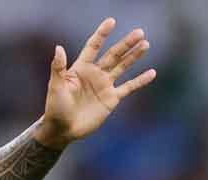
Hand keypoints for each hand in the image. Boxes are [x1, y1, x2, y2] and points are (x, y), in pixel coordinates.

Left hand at [37, 18, 155, 149]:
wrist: (63, 130)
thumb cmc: (55, 108)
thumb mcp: (56, 87)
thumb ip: (58, 68)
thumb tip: (58, 47)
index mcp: (81, 68)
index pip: (93, 47)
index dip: (102, 34)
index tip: (111, 21)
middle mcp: (95, 74)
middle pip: (113, 54)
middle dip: (126, 44)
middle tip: (140, 32)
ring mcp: (104, 86)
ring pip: (122, 67)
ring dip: (134, 56)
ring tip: (145, 44)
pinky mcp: (111, 99)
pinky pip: (129, 87)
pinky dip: (140, 81)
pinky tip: (152, 73)